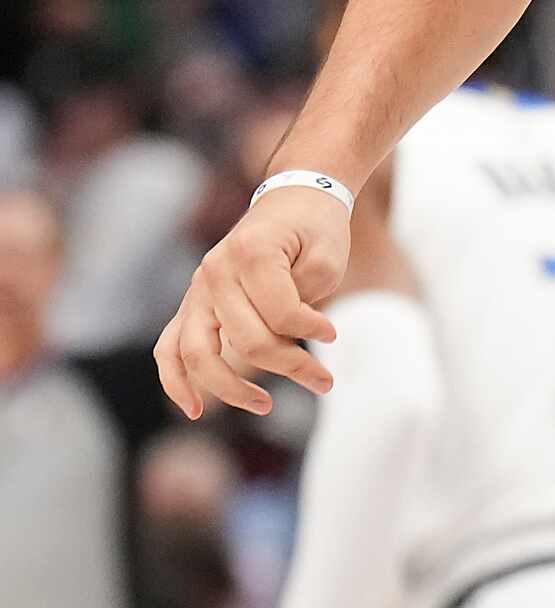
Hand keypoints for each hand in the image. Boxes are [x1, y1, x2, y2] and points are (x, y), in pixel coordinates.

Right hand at [155, 185, 347, 418]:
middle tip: (325, 382)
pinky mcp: (192, 305)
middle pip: (245, 340)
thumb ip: (303, 304)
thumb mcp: (327, 259)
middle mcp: (215, 272)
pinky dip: (176, 381)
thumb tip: (283, 345)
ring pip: (197, 353)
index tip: (332, 333)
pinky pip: (169, 349)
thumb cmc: (315, 230)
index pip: (280, 314)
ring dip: (230, 388)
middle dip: (289, 367)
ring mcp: (197, 289)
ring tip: (265, 406)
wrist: (293, 198)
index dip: (311, 331)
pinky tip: (196, 409)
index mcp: (251, 253)